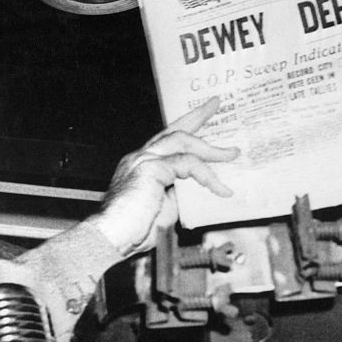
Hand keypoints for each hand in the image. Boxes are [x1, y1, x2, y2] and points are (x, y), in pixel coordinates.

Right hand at [91, 97, 239, 256]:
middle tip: (215, 104)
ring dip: (210, 149)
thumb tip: (198, 189)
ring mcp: (143, 160)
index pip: (167, 140)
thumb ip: (178, 193)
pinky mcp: (150, 168)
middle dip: (197, 116)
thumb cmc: (131, 229)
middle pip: (174, 129)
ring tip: (230, 154)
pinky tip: (219, 188)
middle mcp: (140, 157)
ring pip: (182, 141)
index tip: (202, 118)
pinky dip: (207, 175)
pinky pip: (187, 164)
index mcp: (142, 164)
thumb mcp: (164, 208)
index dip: (186, 128)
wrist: (110, 237)